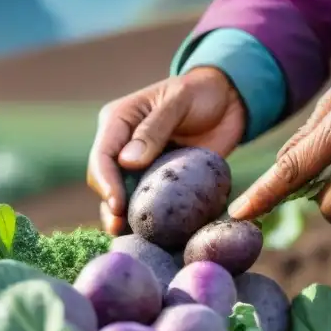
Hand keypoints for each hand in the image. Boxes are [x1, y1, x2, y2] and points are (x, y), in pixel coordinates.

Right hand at [87, 67, 245, 234]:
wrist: (228, 101)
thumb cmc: (201, 92)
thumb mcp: (179, 101)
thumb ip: (154, 129)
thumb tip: (127, 162)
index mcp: (118, 121)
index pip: (102, 156)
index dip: (106, 182)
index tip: (117, 205)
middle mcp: (122, 145)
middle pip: (105, 180)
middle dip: (111, 205)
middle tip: (121, 228)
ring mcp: (138, 165)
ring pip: (121, 195)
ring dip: (124, 217)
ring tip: (133, 238)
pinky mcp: (157, 179)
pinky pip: (146, 201)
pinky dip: (148, 217)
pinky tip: (153, 235)